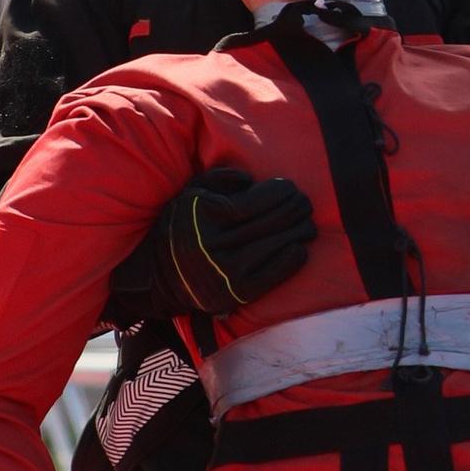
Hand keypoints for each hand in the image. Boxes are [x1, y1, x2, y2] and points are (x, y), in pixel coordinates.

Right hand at [115, 168, 316, 319]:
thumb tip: (251, 178)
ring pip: (278, 244)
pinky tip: (299, 246)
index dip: (279, 192)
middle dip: (295, 207)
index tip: (289, 187)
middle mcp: (215, 244)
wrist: (162, 276)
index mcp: (204, 216)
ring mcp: (228, 271)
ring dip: (300, 230)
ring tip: (307, 222)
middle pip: (272, 222)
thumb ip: (218, 178)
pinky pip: (276, 273)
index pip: (255, 201)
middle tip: (304, 202)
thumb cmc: (184, 226)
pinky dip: (294, 258)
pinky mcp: (238, 293)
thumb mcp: (190, 193)